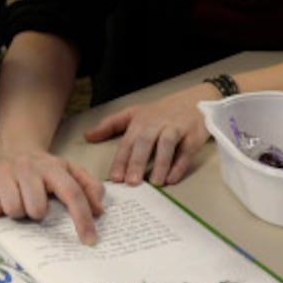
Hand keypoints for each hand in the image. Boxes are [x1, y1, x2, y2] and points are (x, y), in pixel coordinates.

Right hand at [0, 145, 104, 244]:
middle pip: (37, 209)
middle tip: (35, 203)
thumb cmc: (44, 168)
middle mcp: (27, 168)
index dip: (82, 219)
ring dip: (18, 212)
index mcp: (52, 167)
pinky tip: (0, 202)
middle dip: (38, 213)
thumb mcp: (69, 170)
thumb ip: (89, 187)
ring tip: (19, 200)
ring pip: (14, 210)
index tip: (90, 241)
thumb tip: (99, 211)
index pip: (71, 193)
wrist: (14, 147)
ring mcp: (2, 174)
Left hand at [84, 83, 215, 186]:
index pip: (128, 141)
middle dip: (137, 162)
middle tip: (131, 182)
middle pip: (145, 141)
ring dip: (160, 163)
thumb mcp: (134, 113)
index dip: (121, 160)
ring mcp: (176, 128)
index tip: (115, 178)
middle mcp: (157, 123)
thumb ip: (110, 125)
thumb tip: (87, 136)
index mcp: (140, 120)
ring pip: (167, 144)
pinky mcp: (193, 136)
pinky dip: (179, 165)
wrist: (195, 99)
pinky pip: (186, 151)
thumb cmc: (162, 111)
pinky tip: (172, 178)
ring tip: (154, 183)